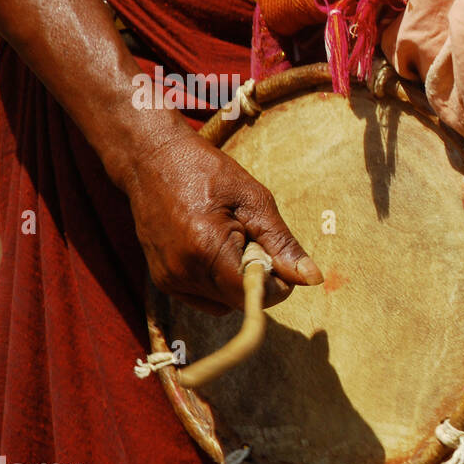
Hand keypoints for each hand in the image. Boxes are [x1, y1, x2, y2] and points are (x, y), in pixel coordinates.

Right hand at [123, 126, 322, 313]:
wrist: (150, 160)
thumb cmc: (206, 172)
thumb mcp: (254, 200)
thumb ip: (282, 244)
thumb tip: (312, 278)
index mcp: (206, 250)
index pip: (256, 295)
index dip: (278, 283)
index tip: (277, 254)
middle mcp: (182, 272)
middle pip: (241, 300)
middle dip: (258, 278)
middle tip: (250, 238)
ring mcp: (169, 280)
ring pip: (225, 303)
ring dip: (237, 280)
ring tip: (229, 240)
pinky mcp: (163, 282)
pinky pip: (205, 298)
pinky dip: (219, 282)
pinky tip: (213, 249)